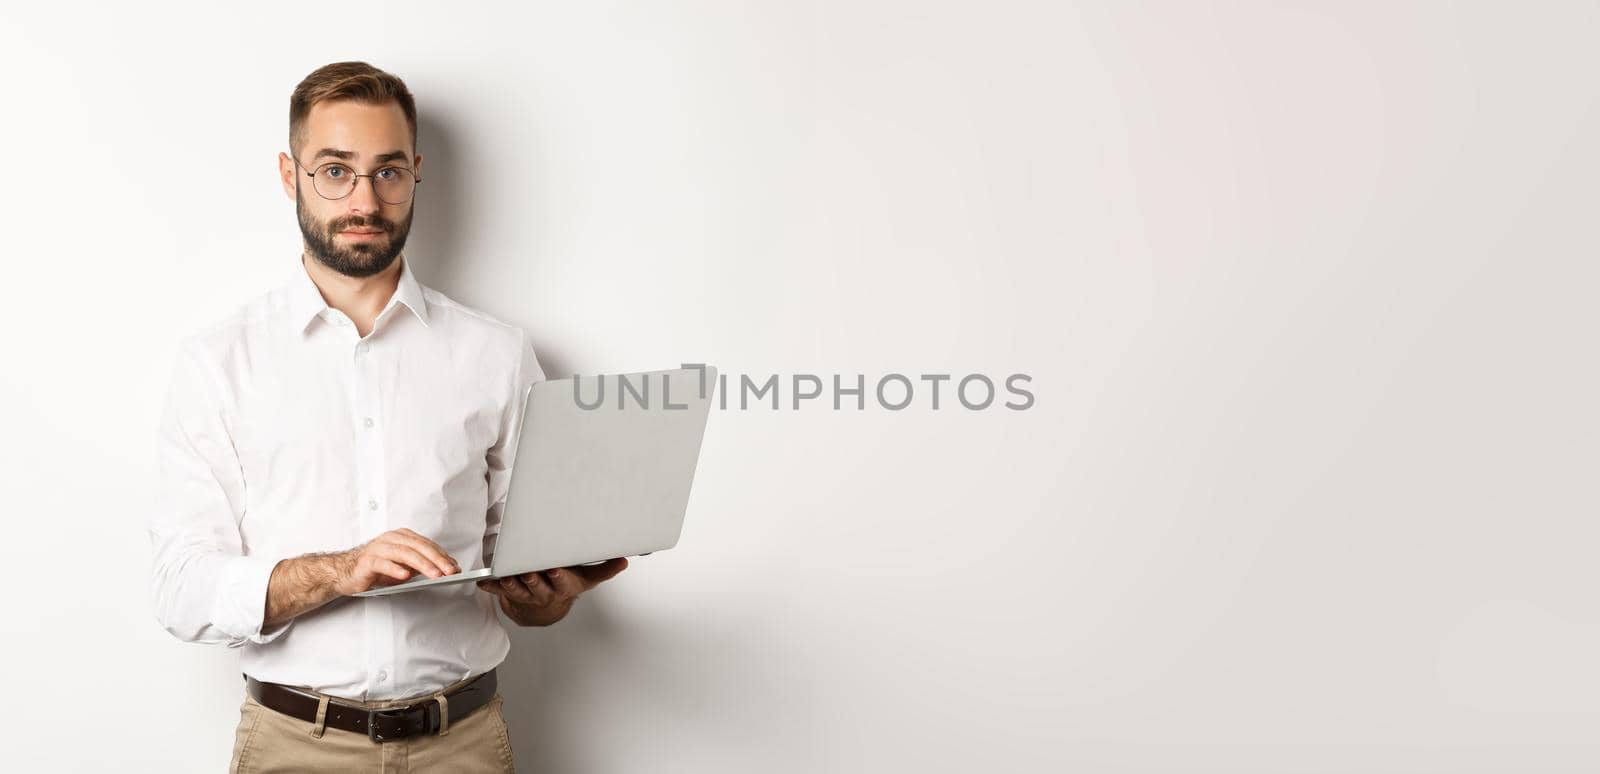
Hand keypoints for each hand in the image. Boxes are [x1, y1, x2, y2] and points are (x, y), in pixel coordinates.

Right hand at [333, 528, 459, 595]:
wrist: (346, 572)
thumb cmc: (376, 568)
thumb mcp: (403, 565)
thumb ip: (421, 564)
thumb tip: (445, 567)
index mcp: (402, 536)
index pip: (426, 544)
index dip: (442, 555)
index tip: (455, 566)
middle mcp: (391, 539)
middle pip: (418, 547)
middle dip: (437, 559)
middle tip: (449, 571)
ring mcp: (379, 548)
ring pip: (404, 553)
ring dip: (422, 564)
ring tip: (434, 575)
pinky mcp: (368, 561)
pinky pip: (384, 563)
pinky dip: (396, 569)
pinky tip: (405, 575)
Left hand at [476, 558, 628, 625]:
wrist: (546, 609)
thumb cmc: (567, 586)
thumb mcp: (587, 580)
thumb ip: (605, 569)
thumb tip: (624, 560)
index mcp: (564, 587)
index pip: (561, 582)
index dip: (558, 576)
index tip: (555, 569)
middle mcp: (545, 593)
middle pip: (538, 586)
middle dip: (532, 578)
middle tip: (527, 571)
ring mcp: (527, 595)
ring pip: (518, 590)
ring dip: (510, 583)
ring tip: (504, 575)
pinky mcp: (511, 595)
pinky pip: (500, 590)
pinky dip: (491, 586)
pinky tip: (482, 582)